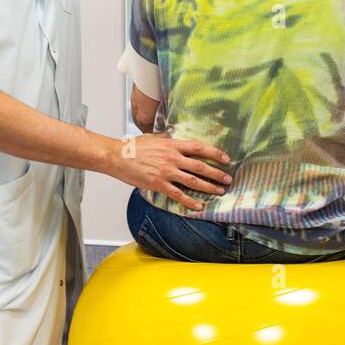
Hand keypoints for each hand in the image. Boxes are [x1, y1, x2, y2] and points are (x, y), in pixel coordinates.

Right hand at [113, 134, 232, 209]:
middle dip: (217, 173)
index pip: (199, 148)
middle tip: (228, 179)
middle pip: (200, 166)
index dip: (215, 153)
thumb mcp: (154, 138)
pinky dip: (190, 201)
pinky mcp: (158, 184)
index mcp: (172, 145)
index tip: (226, 158)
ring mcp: (166, 171)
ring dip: (209, 187)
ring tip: (220, 191)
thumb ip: (168, 141)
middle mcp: (172, 157)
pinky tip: (199, 205)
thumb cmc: (133, 147)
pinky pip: (178, 194)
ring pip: (193, 181)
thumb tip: (177, 142)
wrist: (116, 156)